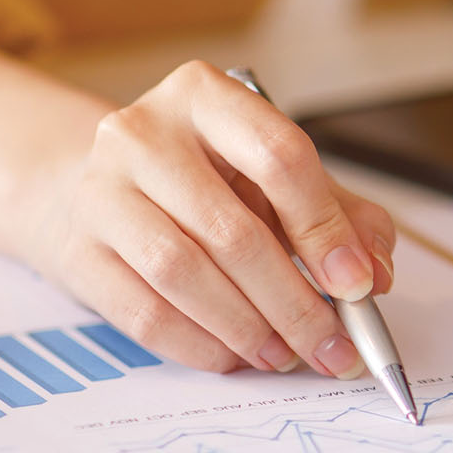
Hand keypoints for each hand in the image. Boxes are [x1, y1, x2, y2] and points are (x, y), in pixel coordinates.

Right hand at [26, 61, 396, 374]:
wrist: (101, 188)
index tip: (355, 284)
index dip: (324, 227)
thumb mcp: (277, 178)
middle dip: (294, 301)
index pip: (278, 156)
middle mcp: (144, 133)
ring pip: (184, 272)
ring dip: (248, 327)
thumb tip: (374, 273)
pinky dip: (201, 345)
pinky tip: (237, 357)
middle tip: (333, 345)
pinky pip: (145, 312)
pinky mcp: (78, 249)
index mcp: (206, 95)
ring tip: (288, 355)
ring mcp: (101, 189)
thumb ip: (339, 214)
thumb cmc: (206, 181)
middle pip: (232, 229)